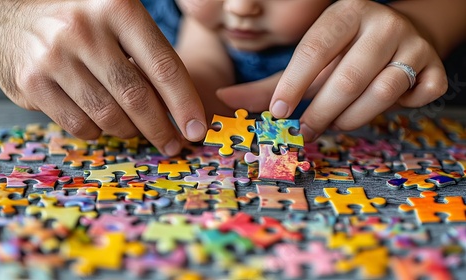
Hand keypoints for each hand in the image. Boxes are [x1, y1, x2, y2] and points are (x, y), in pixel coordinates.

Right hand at [0, 0, 205, 155]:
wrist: (8, 16)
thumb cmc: (79, 23)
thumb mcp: (117, 20)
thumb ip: (148, 56)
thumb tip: (181, 109)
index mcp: (117, 8)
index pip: (164, 66)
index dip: (185, 104)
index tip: (198, 128)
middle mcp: (84, 30)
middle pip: (137, 97)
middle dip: (161, 128)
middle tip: (173, 144)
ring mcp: (54, 57)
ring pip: (109, 116)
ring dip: (130, 131)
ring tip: (136, 129)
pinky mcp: (31, 83)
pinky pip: (80, 125)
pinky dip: (98, 131)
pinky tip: (101, 121)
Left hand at [218, 0, 446, 141]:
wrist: (400, 38)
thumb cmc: (342, 55)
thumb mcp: (307, 64)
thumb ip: (268, 84)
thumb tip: (223, 98)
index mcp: (344, 14)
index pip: (313, 50)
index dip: (293, 86)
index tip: (278, 115)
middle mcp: (381, 23)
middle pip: (346, 79)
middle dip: (319, 115)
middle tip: (304, 133)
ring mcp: (412, 43)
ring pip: (381, 94)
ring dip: (353, 118)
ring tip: (336, 121)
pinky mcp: (436, 66)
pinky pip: (417, 97)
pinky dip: (399, 110)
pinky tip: (384, 103)